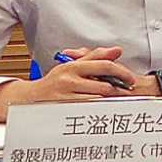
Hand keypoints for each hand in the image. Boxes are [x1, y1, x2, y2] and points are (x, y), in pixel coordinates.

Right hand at [0, 46, 136, 120]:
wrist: (30, 98)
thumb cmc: (54, 81)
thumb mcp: (73, 65)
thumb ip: (95, 57)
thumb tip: (117, 51)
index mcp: (74, 66)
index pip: (105, 66)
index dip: (122, 73)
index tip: (131, 79)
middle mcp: (69, 80)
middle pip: (105, 86)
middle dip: (119, 91)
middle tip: (127, 93)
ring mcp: (66, 96)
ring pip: (98, 100)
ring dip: (111, 102)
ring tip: (117, 101)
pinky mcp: (64, 109)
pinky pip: (88, 110)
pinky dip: (99, 109)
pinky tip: (103, 108)